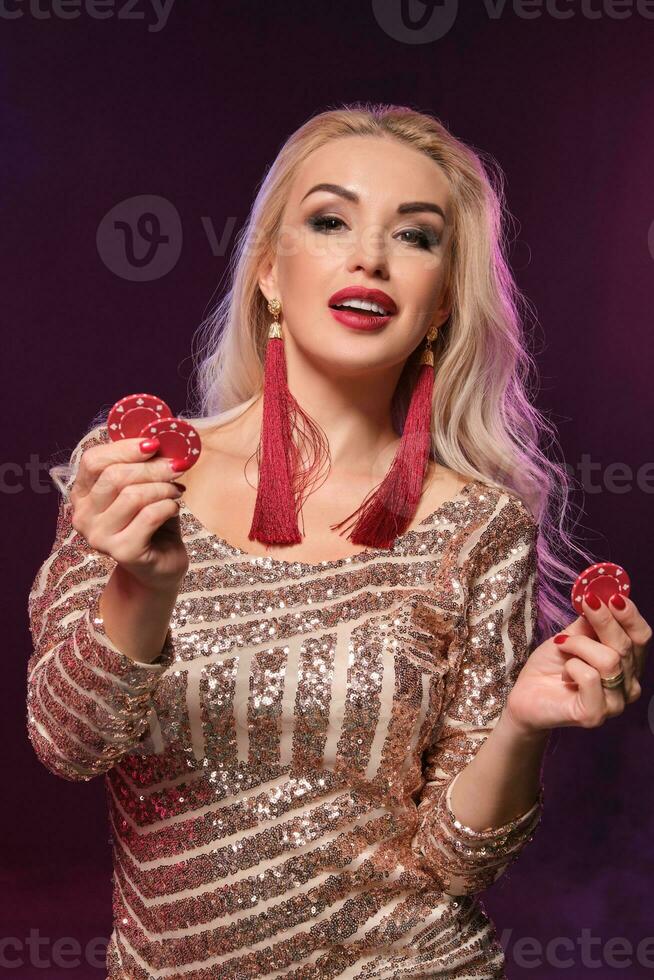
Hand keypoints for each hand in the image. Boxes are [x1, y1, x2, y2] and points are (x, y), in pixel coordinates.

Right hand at [69, 436, 190, 592]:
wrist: (159, 567)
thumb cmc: (152, 523)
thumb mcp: (144, 487)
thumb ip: (143, 464)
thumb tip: (158, 434)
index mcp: (82, 494)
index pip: (93, 460)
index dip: (125, 448)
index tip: (154, 444)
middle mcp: (83, 516)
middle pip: (115, 476)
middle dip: (152, 468)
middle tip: (176, 467)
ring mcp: (99, 537)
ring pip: (133, 495)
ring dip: (163, 488)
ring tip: (176, 491)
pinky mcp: (122, 551)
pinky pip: (149, 516)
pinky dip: (168, 506)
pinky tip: (174, 508)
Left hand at [505, 593, 650, 734]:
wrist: (525, 695)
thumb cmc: (550, 666)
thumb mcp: (571, 635)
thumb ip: (590, 622)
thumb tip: (601, 595)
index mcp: (628, 665)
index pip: (642, 637)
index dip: (630, 615)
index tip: (613, 595)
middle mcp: (628, 686)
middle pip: (627, 646)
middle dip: (604, 620)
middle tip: (587, 603)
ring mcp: (614, 704)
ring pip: (610, 660)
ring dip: (580, 645)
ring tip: (562, 646)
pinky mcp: (594, 714)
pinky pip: (590, 677)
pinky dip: (572, 667)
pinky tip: (564, 674)